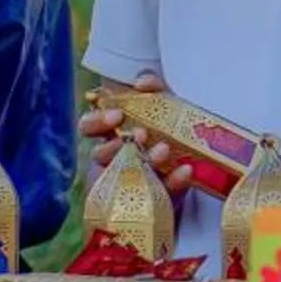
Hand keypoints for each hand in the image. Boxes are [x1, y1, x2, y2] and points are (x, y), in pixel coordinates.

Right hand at [81, 71, 197, 197]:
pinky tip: (186, 170)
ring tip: (164, 150)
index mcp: (110, 136)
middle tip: (139, 134)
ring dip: (146, 159)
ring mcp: (130, 184)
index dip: (96, 121)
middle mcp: (113, 160)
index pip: (89, 127)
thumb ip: (153, 90)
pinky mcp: (154, 202)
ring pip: (126, 174)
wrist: (191, 173)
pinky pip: (161, 194)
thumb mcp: (163, 109)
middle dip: (116, 144)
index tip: (116, 116)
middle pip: (100, 154)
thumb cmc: (168, 136)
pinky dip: (175, 181)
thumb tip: (142, 79)